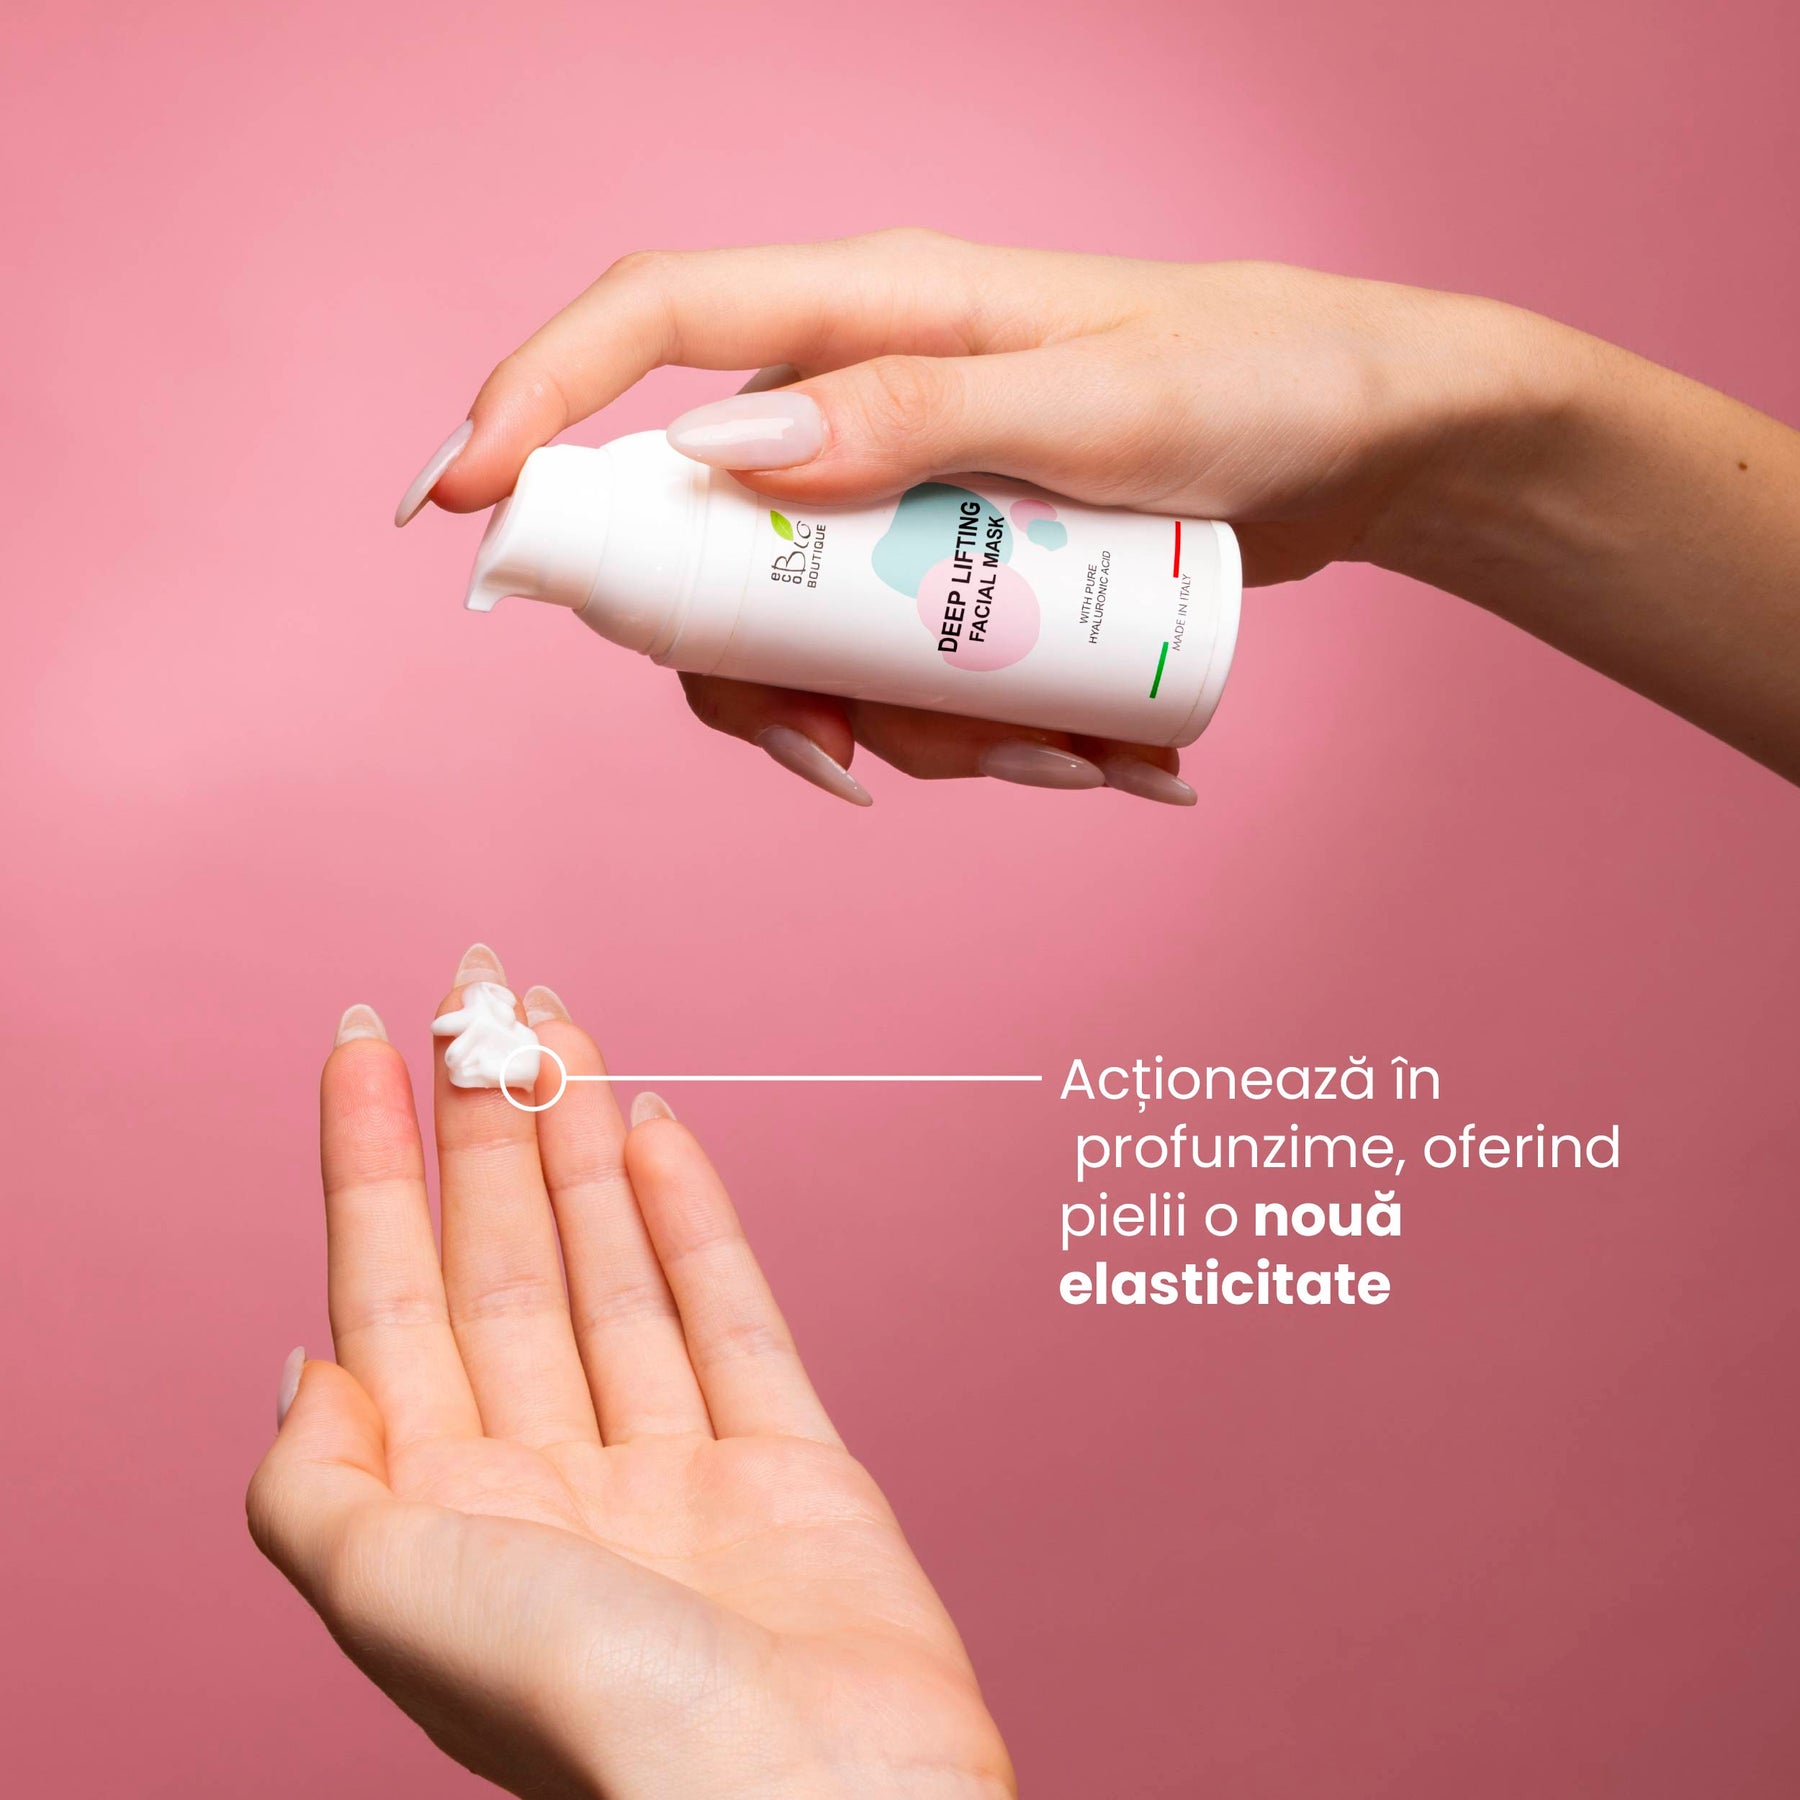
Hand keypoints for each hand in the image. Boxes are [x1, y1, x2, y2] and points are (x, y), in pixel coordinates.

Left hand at [248, 945, 1012, 1799]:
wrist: (809, 1798)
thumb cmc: (594, 1717)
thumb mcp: (389, 1601)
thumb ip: (316, 1485)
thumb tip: (304, 1366)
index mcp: (443, 1518)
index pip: (390, 1292)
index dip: (368, 1162)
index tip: (363, 1043)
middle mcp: (548, 1483)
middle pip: (503, 1258)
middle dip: (484, 1122)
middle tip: (479, 992)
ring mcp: (672, 1468)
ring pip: (611, 1267)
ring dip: (582, 1145)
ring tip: (559, 1031)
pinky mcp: (784, 1463)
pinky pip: (727, 1312)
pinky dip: (693, 1220)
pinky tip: (659, 1130)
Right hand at [402, 232, 1799, 787]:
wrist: (1362, 440)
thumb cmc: (1260, 382)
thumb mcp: (1105, 404)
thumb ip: (919, 414)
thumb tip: (724, 445)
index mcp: (876, 309)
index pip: (656, 323)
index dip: (538, 402)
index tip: (461, 502)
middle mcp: (862, 394)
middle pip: (708, 536)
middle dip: (766, 670)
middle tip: (856, 756)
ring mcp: (902, 485)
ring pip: (808, 631)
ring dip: (909, 729)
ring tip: (1075, 755)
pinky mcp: (948, 560)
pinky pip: (893, 664)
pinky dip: (967, 733)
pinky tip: (1095, 753)